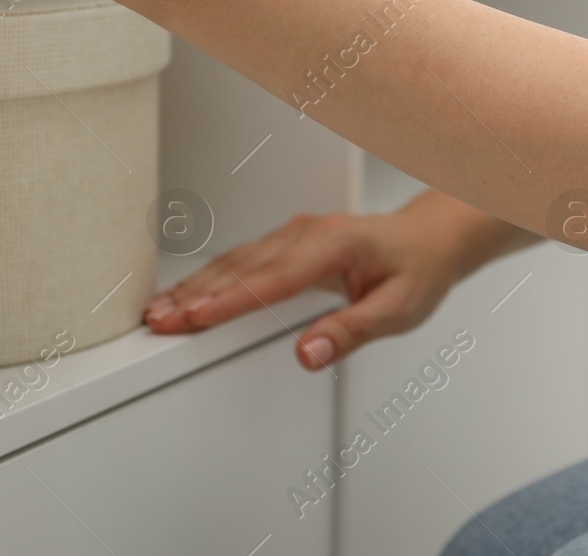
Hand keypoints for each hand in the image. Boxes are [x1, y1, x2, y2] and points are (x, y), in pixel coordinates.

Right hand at [144, 209, 469, 369]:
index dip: (231, 300)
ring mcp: (295, 234)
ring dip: (196, 286)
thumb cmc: (416, 271)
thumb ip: (351, 331)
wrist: (429, 239)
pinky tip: (189, 293)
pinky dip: (211, 278)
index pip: (273, 277)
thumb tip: (309, 354)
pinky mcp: (288, 241)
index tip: (196, 317)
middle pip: (243, 267)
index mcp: (334, 245)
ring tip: (160, 312)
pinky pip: (243, 258)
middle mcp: (308, 233)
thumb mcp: (398, 310)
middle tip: (159, 321)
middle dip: (196, 294)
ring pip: (236, 260)